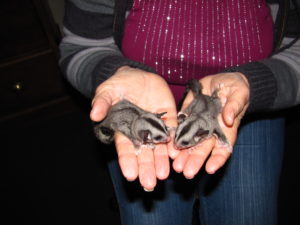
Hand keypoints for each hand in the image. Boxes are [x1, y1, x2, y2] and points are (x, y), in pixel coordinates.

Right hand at [90, 66, 176, 190]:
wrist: (137, 75)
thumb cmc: (119, 85)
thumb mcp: (107, 91)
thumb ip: (102, 102)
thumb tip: (94, 114)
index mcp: (124, 128)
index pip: (125, 148)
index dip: (127, 161)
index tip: (130, 175)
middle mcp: (141, 131)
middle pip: (144, 152)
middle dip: (146, 167)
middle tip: (149, 183)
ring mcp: (156, 125)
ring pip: (159, 146)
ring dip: (162, 160)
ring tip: (163, 175)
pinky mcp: (169, 116)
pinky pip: (173, 131)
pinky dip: (175, 142)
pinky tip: (177, 153)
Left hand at [171, 72, 249, 177]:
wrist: (222, 81)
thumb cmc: (236, 89)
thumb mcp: (239, 94)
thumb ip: (234, 106)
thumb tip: (228, 119)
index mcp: (225, 129)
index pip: (223, 148)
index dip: (217, 159)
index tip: (210, 169)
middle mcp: (210, 130)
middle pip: (203, 149)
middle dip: (195, 161)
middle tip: (186, 172)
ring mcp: (197, 124)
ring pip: (189, 141)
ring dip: (183, 154)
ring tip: (175, 165)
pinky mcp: (187, 115)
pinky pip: (180, 126)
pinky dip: (175, 136)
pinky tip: (168, 145)